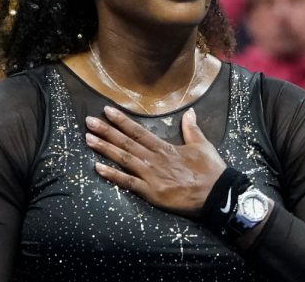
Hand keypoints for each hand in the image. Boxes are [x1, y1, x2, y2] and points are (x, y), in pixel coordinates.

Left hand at [85, 107, 226, 216]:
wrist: (217, 194)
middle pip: (126, 143)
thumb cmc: (210, 170)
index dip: (121, 121)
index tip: (106, 111)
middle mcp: (154, 159)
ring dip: (104, 149)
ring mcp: (151, 176)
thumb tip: (189, 112)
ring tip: (88, 139)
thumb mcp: (202, 145)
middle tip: (88, 121)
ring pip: (123, 159)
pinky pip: (128, 183)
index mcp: (165, 147)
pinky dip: (112, 176)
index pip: (139, 131)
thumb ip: (192, 129)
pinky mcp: (151, 192)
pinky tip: (97, 169)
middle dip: (106, 131)